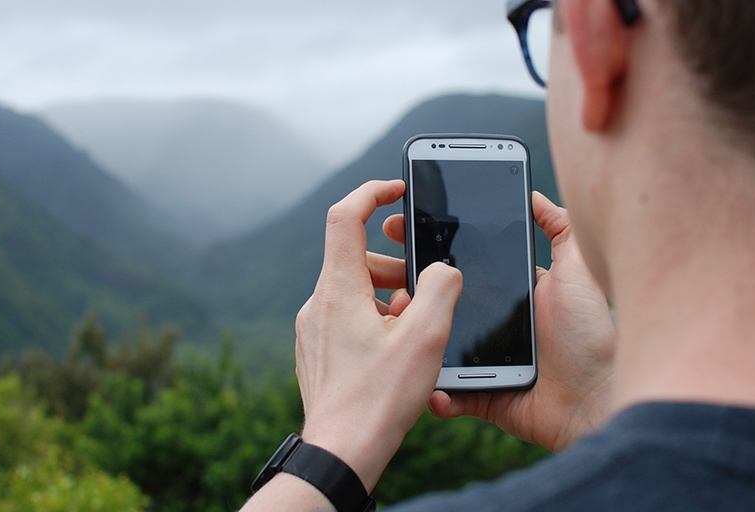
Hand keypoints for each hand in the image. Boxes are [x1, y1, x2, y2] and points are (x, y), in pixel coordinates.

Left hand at [295, 180, 462, 490]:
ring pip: (354, 291)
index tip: (396, 190)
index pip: (344, 216)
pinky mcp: (316, 351)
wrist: (341, 452)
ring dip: (388, 298)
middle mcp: (317, 304)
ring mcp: (312, 329)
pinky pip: (346, 318)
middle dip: (395, 267)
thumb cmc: (380, 399)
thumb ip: (440, 289)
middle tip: (424, 294)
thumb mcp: (425, 338)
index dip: (372, 193)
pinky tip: (394, 353)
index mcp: (338, 289)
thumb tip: (443, 270)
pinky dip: (374, 320)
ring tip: (413, 332)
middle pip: (357, 259)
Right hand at [382, 191, 615, 451]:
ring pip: (436, 346)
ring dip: (414, 337)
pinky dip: (435, 391)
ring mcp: (484, 362)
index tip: (400, 230)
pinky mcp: (482, 396)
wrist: (599, 397)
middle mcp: (494, 325)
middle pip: (442, 305)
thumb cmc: (592, 333)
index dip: (431, 251)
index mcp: (510, 294)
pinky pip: (449, 394)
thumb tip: (534, 195)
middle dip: (409, 291)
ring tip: (399, 323)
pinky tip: (424, 378)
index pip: (462, 268)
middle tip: (386, 278)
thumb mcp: (579, 269)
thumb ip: (560, 229)